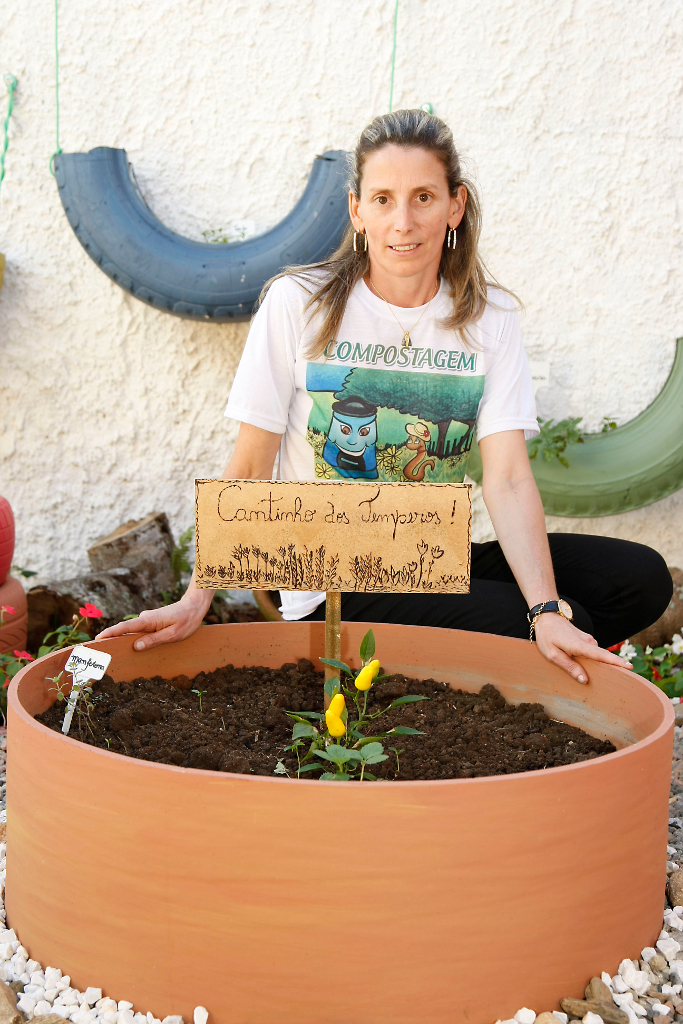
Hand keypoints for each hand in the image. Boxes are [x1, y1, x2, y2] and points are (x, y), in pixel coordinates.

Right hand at [95, 592, 210, 650]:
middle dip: (113, 640)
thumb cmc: (186, 620)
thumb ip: (154, 640)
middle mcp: (144, 618)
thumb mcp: (173, 634)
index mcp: (148, 621)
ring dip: (124, 641)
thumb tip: (136, 646)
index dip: (110, 633)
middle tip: (101, 654)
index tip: (97, 639)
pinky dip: (134, 639)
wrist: (194, 606)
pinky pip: (139, 631)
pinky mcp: (150, 622)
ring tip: (114, 654)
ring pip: (133, 632)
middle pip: (125, 631)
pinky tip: (133, 649)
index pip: (124, 628)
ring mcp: (147, 620)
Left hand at [533, 612, 631, 684]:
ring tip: (599, 678)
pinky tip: (588, 667)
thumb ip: (569, 667)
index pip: (601, 655)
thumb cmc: (548, 637)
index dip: (615, 662)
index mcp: (579, 645)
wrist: (547, 617)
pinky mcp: (587, 640)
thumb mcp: (552, 655)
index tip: (629, 667)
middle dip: (611, 668)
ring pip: (598, 656)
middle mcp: (588, 641)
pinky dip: (594, 660)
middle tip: (617, 682)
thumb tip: (584, 680)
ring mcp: (589, 640)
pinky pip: (594, 653)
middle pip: (603, 657)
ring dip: (599, 665)